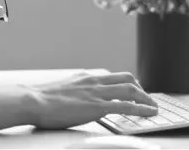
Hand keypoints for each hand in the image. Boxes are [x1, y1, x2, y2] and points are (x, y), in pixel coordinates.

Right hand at [25, 71, 157, 129]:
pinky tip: (150, 113)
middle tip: (146, 99)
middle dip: (140, 89)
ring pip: (131, 90)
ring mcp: (97, 93)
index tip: (134, 90)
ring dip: (146, 99)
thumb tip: (75, 95)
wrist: (34, 101)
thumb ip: (74, 90)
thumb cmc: (42, 99)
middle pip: (127, 78)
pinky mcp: (97, 107)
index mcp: (86, 77)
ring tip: (154, 107)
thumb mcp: (62, 89)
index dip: (127, 84)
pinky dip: (142, 109)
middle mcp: (95, 81)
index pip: (113, 76)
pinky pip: (126, 106)